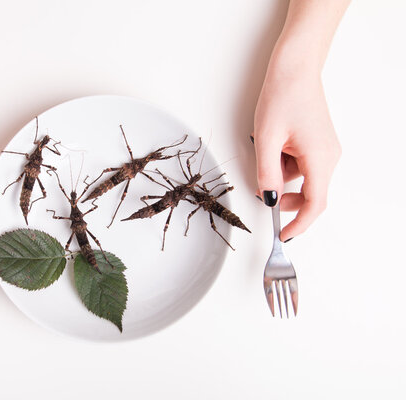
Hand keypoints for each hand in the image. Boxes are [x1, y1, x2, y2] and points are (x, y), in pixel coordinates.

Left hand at [253, 64, 340, 241]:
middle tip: (261, 188)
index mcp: (320, 158)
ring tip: (267, 148)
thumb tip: (268, 199)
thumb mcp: (266, 139)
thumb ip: (267, 173)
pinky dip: (285, 163)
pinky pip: (302, 165)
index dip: (299, 224)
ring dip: (281, 175)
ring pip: (302, 179)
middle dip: (284, 197)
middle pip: (309, 193)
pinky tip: (276, 143)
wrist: (295, 69)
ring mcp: (326, 150)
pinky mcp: (319, 144)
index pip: (314, 204)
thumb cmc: (283, 96)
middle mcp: (330, 157)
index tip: (284, 235)